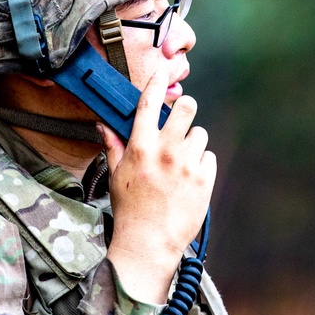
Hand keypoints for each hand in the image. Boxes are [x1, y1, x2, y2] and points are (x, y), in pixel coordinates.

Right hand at [104, 62, 215, 304]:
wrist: (149, 243)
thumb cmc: (129, 209)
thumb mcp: (116, 175)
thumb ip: (113, 146)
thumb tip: (104, 124)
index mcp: (141, 147)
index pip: (149, 103)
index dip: (157, 82)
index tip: (163, 71)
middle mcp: (165, 151)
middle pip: (187, 107)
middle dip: (185, 110)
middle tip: (179, 124)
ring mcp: (187, 165)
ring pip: (200, 134)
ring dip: (192, 144)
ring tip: (180, 164)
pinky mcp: (204, 180)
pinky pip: (209, 157)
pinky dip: (202, 165)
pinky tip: (189, 180)